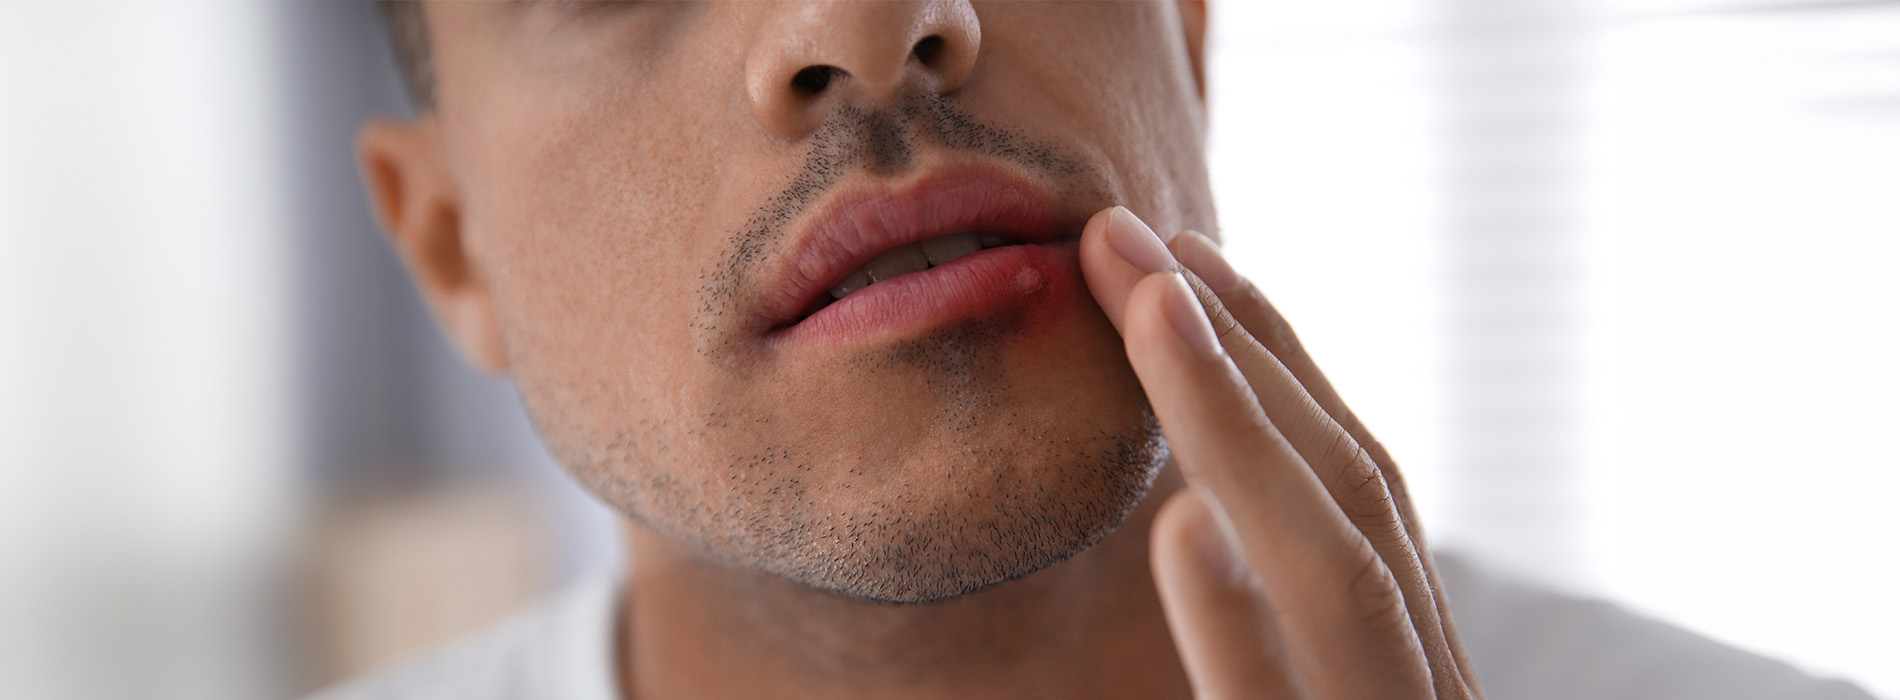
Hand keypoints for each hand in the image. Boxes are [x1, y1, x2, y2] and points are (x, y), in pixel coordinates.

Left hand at [1078, 207, 1482, 698]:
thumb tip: (1196, 517)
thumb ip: (1276, 637)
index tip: (1182, 261)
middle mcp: (1419, 691)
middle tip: (1122, 232)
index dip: (1275, 364)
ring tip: (1154, 308)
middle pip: (1347, 496)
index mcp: (1408, 669)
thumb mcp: (1312, 694)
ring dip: (1240, 430)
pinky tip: (1182, 528)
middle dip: (1238, 350)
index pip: (1354, 492)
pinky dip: (1236, 621)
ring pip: (1338, 579)